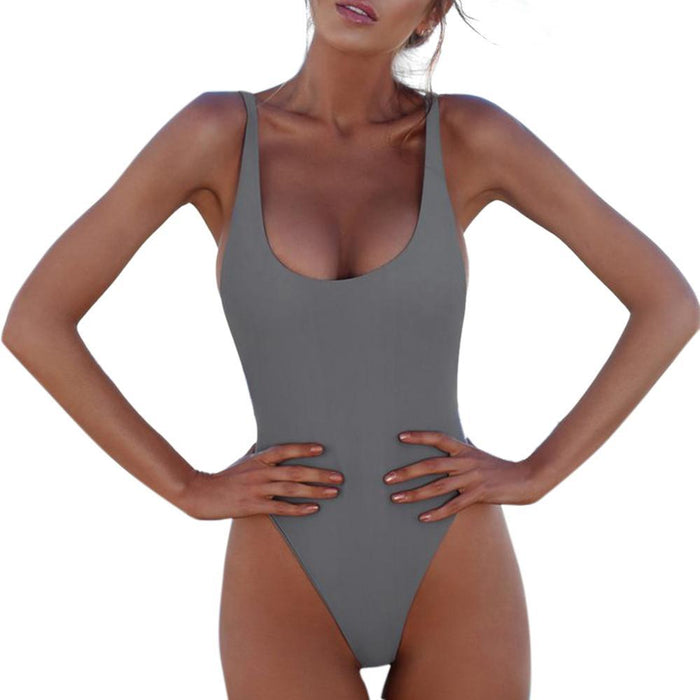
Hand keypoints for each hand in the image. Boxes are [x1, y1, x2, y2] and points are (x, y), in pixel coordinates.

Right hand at [179, 442, 343, 519]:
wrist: (201, 495)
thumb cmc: (226, 476)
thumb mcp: (243, 459)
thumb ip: (259, 450)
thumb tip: (268, 439)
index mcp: (258, 458)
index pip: (283, 450)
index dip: (302, 448)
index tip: (322, 449)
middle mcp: (260, 472)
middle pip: (294, 471)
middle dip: (319, 474)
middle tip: (339, 476)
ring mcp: (257, 489)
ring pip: (291, 489)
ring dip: (315, 490)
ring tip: (334, 492)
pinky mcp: (253, 506)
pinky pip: (280, 508)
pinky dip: (298, 509)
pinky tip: (313, 509)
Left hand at [383, 430, 546, 521]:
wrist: (526, 479)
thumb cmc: (498, 467)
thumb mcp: (477, 454)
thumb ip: (460, 450)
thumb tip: (443, 443)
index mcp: (464, 449)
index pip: (438, 438)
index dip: (420, 436)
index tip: (400, 437)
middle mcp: (466, 462)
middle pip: (431, 465)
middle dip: (407, 472)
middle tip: (387, 478)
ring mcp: (472, 479)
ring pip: (438, 487)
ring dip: (414, 493)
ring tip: (395, 498)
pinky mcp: (479, 495)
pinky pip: (453, 506)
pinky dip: (437, 513)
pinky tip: (422, 518)